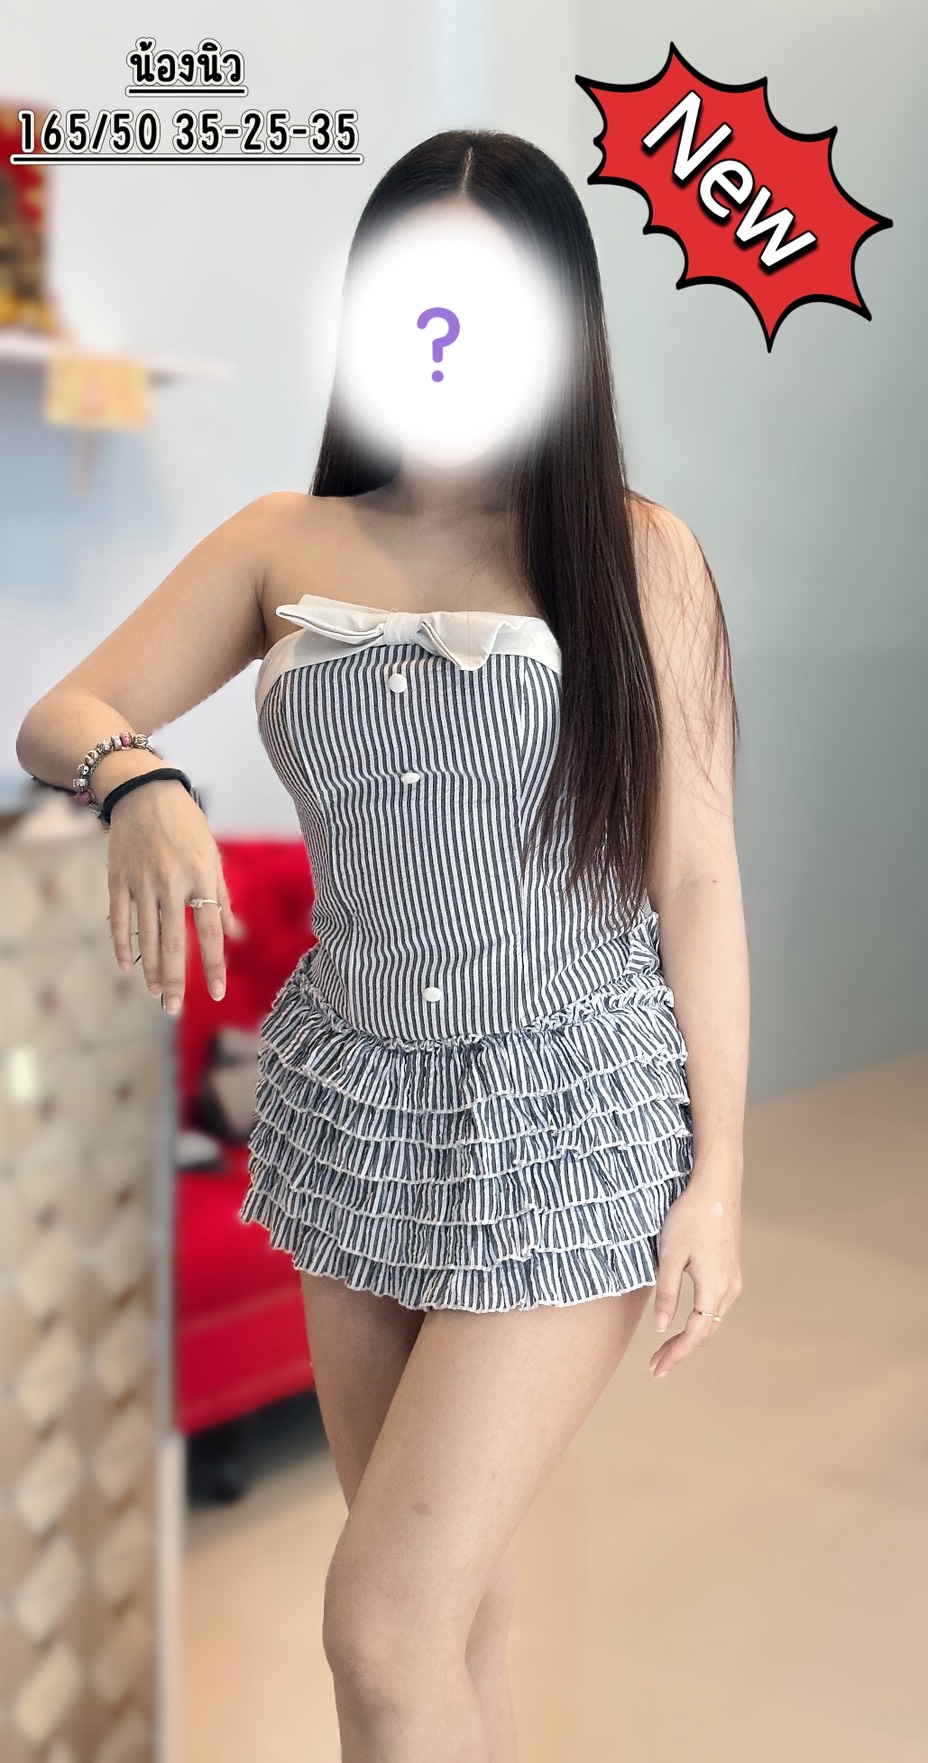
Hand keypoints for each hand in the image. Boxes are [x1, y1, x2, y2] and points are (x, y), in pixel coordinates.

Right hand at [105, 778, 242, 1012]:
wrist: (143, 791)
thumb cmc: (187, 824)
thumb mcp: (212, 855)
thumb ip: (221, 897)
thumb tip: (236, 934)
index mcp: (200, 876)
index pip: (209, 931)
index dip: (213, 965)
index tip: (216, 993)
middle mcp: (171, 882)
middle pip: (173, 942)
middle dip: (174, 979)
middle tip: (174, 1010)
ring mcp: (141, 881)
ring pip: (145, 936)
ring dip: (150, 969)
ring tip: (155, 995)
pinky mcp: (118, 878)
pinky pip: (119, 919)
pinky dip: (122, 945)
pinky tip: (127, 967)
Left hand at [648, 1170, 742, 1378]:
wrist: (716, 1186)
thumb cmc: (690, 1217)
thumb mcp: (670, 1255)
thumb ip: (667, 1294)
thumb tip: (662, 1329)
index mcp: (714, 1289)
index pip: (695, 1334)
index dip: (676, 1354)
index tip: (657, 1370)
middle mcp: (729, 1289)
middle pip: (706, 1332)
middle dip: (681, 1351)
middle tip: (656, 1366)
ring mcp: (733, 1279)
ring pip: (712, 1320)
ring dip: (690, 1336)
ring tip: (665, 1349)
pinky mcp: (731, 1268)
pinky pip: (715, 1305)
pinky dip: (699, 1320)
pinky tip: (684, 1321)